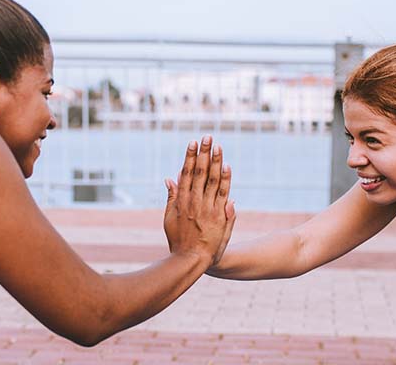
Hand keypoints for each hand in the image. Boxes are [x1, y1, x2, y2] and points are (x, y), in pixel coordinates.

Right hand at [163, 135, 235, 265]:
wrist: (191, 259)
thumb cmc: (179, 240)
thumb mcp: (169, 218)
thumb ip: (171, 197)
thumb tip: (170, 178)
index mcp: (181, 200)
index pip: (187, 173)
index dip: (191, 157)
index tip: (193, 143)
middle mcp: (194, 201)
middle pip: (200, 172)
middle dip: (204, 153)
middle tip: (207, 137)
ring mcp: (207, 208)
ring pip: (212, 180)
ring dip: (215, 161)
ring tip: (218, 146)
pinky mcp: (218, 216)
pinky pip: (223, 194)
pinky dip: (226, 180)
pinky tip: (227, 166)